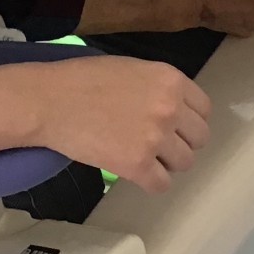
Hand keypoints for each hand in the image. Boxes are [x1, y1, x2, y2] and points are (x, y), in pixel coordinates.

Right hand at [30, 55, 210, 194]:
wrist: (50, 100)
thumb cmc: (84, 80)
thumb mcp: (132, 69)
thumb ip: (159, 87)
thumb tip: (176, 107)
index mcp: (171, 80)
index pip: (204, 110)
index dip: (188, 120)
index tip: (174, 126)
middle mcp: (171, 108)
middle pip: (199, 138)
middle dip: (180, 142)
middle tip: (157, 143)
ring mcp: (156, 137)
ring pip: (184, 163)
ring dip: (167, 163)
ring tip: (143, 156)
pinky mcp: (137, 164)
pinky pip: (161, 184)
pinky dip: (151, 181)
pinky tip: (136, 173)